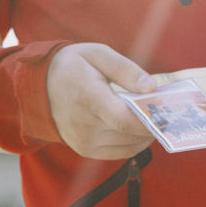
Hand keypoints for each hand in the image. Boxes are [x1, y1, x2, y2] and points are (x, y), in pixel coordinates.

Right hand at [46, 42, 156, 158]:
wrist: (38, 86)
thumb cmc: (72, 65)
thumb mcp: (97, 54)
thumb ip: (125, 69)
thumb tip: (151, 87)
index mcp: (87, 97)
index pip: (123, 119)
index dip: (149, 120)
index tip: (167, 111)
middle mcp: (84, 125)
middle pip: (130, 134)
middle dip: (153, 124)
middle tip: (167, 111)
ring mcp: (83, 141)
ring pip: (128, 146)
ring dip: (145, 134)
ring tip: (153, 117)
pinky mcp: (85, 150)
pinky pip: (119, 152)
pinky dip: (133, 142)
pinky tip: (137, 127)